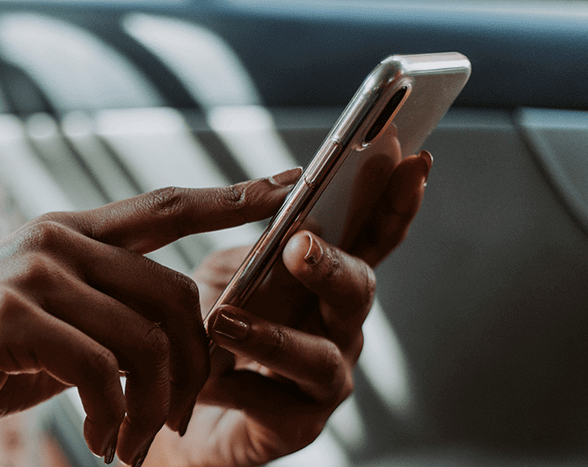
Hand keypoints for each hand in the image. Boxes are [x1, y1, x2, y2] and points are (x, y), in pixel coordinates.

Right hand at [0, 170, 303, 466]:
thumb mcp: (45, 326)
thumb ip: (102, 309)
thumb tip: (178, 329)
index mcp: (62, 233)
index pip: (164, 208)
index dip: (231, 197)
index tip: (291, 186)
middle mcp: (50, 240)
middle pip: (175, 292)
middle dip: (194, 366)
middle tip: (178, 422)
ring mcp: (29, 274)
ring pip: (146, 339)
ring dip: (154, 407)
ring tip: (132, 446)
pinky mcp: (9, 320)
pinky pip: (104, 372)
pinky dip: (117, 419)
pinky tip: (102, 443)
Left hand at [150, 151, 431, 465]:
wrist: (176, 403)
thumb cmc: (210, 330)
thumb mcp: (227, 272)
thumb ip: (256, 244)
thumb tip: (280, 195)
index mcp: (327, 281)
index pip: (372, 237)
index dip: (396, 202)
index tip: (411, 161)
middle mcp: (338, 327)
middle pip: (358, 292)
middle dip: (332, 266)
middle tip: (299, 245)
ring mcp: (325, 380)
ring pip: (320, 358)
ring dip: (273, 336)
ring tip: (224, 321)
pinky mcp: (296, 425)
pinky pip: (275, 405)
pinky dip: (236, 386)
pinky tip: (205, 376)